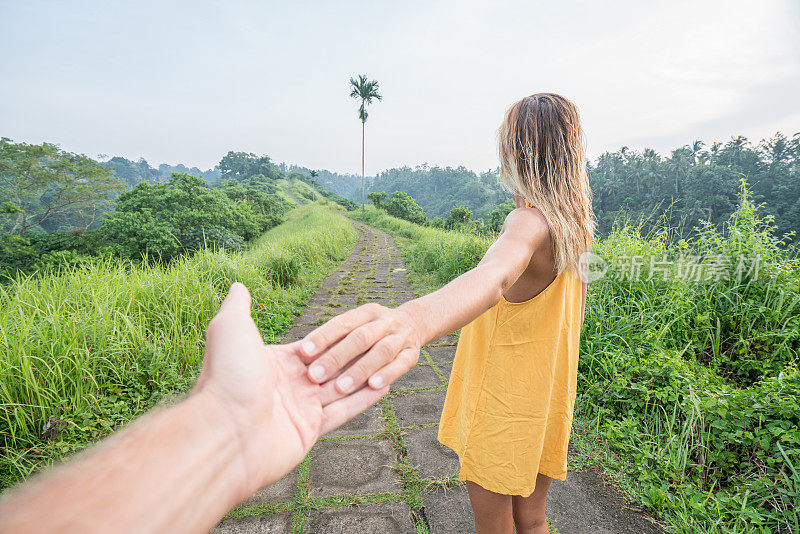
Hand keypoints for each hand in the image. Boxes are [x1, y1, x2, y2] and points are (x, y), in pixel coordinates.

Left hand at [192, 284, 388, 498]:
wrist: (225, 431)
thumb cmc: (228, 375)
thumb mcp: (231, 329)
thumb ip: (239, 306)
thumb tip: (237, 285)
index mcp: (273, 362)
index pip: (310, 346)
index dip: (332, 337)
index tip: (356, 324)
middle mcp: (287, 385)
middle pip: (328, 366)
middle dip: (351, 356)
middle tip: (379, 341)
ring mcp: (298, 409)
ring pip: (339, 388)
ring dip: (362, 375)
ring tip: (388, 361)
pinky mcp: (310, 431)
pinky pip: (343, 412)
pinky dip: (363, 400)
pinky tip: (384, 386)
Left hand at [298, 303, 422, 399]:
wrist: (414, 324)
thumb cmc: (371, 332)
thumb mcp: (358, 326)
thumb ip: (336, 338)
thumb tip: (299, 355)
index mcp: (366, 312)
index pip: (342, 323)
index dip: (323, 336)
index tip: (303, 352)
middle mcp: (384, 321)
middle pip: (360, 338)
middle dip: (337, 357)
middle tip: (315, 375)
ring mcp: (401, 337)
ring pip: (381, 352)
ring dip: (360, 370)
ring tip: (341, 388)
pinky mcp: (412, 355)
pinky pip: (401, 365)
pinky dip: (387, 375)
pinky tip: (373, 387)